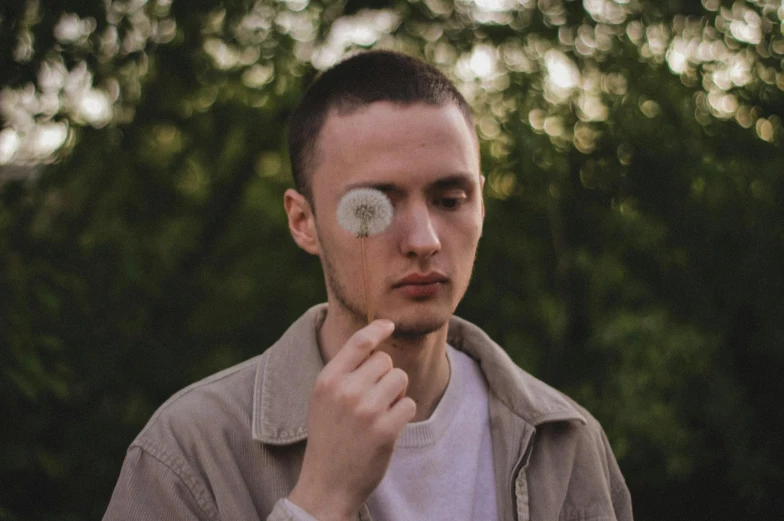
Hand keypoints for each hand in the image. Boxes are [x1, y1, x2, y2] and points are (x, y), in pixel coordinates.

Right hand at [288, 320, 415, 520]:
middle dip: (386, 376)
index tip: (389, 325)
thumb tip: (374, 341)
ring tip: (380, 413)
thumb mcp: (324, 399)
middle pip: (385, 360)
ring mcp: (366, 410)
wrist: (327, 484)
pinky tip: (387, 428)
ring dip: (397, 394)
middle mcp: (345, 391)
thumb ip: (344, 371)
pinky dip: (403, 414)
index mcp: (327, 380)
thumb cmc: (329, 437)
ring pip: (400, 379)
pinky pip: (409, 404)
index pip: (359, 342)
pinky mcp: (385, 430)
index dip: (378, 329)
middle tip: (374, 399)